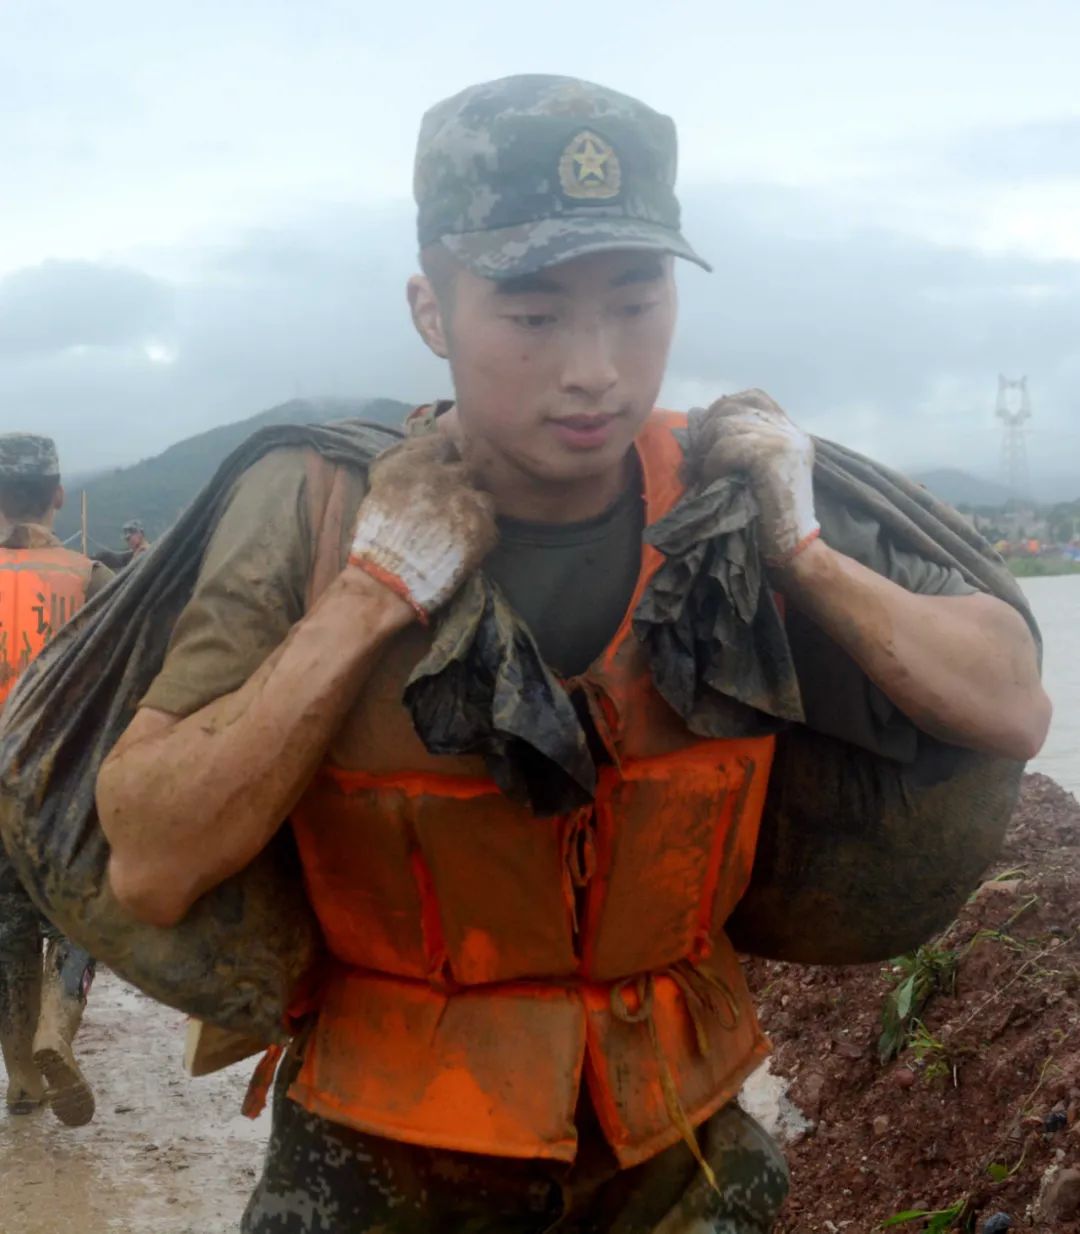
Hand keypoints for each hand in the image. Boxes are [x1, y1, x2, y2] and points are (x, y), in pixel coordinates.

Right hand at [348, 433, 496, 622]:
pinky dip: (481, 532)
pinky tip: (467, 546)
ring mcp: (465, 500)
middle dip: (459, 485)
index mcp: (413, 463)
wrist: (387, 579)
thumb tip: (419, 460)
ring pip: (482, 496)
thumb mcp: (377, 489)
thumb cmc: (374, 539)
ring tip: (460, 529)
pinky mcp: (481, 527)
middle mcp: (442, 475)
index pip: (442, 445)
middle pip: (464, 470)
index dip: (443, 459)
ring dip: (473, 508)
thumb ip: (400, 469)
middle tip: (450, 506)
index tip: (440, 473)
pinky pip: (490, 522)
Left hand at [696, 389, 819, 565]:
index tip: (705, 434)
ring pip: (726, 426)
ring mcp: (785, 442)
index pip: (753, 397)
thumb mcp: (756, 472)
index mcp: (791, 432)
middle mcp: (791, 431)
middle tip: (695, 460)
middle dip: (707, 430)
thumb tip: (696, 422)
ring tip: (702, 475)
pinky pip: (727, 447)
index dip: (723, 408)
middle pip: (734, 406)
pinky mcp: (772, 457)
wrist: (792, 550)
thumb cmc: (767, 519)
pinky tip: (710, 482)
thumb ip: (740, 446)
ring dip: (706, 451)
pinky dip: (712, 464)